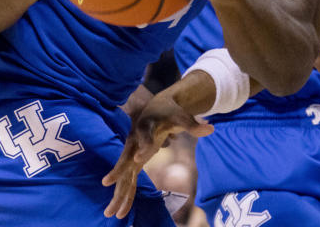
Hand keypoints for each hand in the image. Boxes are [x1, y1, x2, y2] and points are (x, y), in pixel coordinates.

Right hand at [102, 94, 212, 219]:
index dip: (144, 147)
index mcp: (146, 126)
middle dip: (118, 171)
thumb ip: (193, 125)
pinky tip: (120, 212)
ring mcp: (132, 152)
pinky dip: (125, 193)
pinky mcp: (134, 161)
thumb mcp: (181, 116)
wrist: (155, 106)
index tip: (140, 159)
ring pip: (123, 172)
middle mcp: (135, 140)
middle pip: (125, 157)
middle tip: (108, 183)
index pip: (144, 137)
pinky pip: (128, 179)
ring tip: (110, 213)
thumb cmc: (169, 111)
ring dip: (118, 191)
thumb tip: (211, 129)